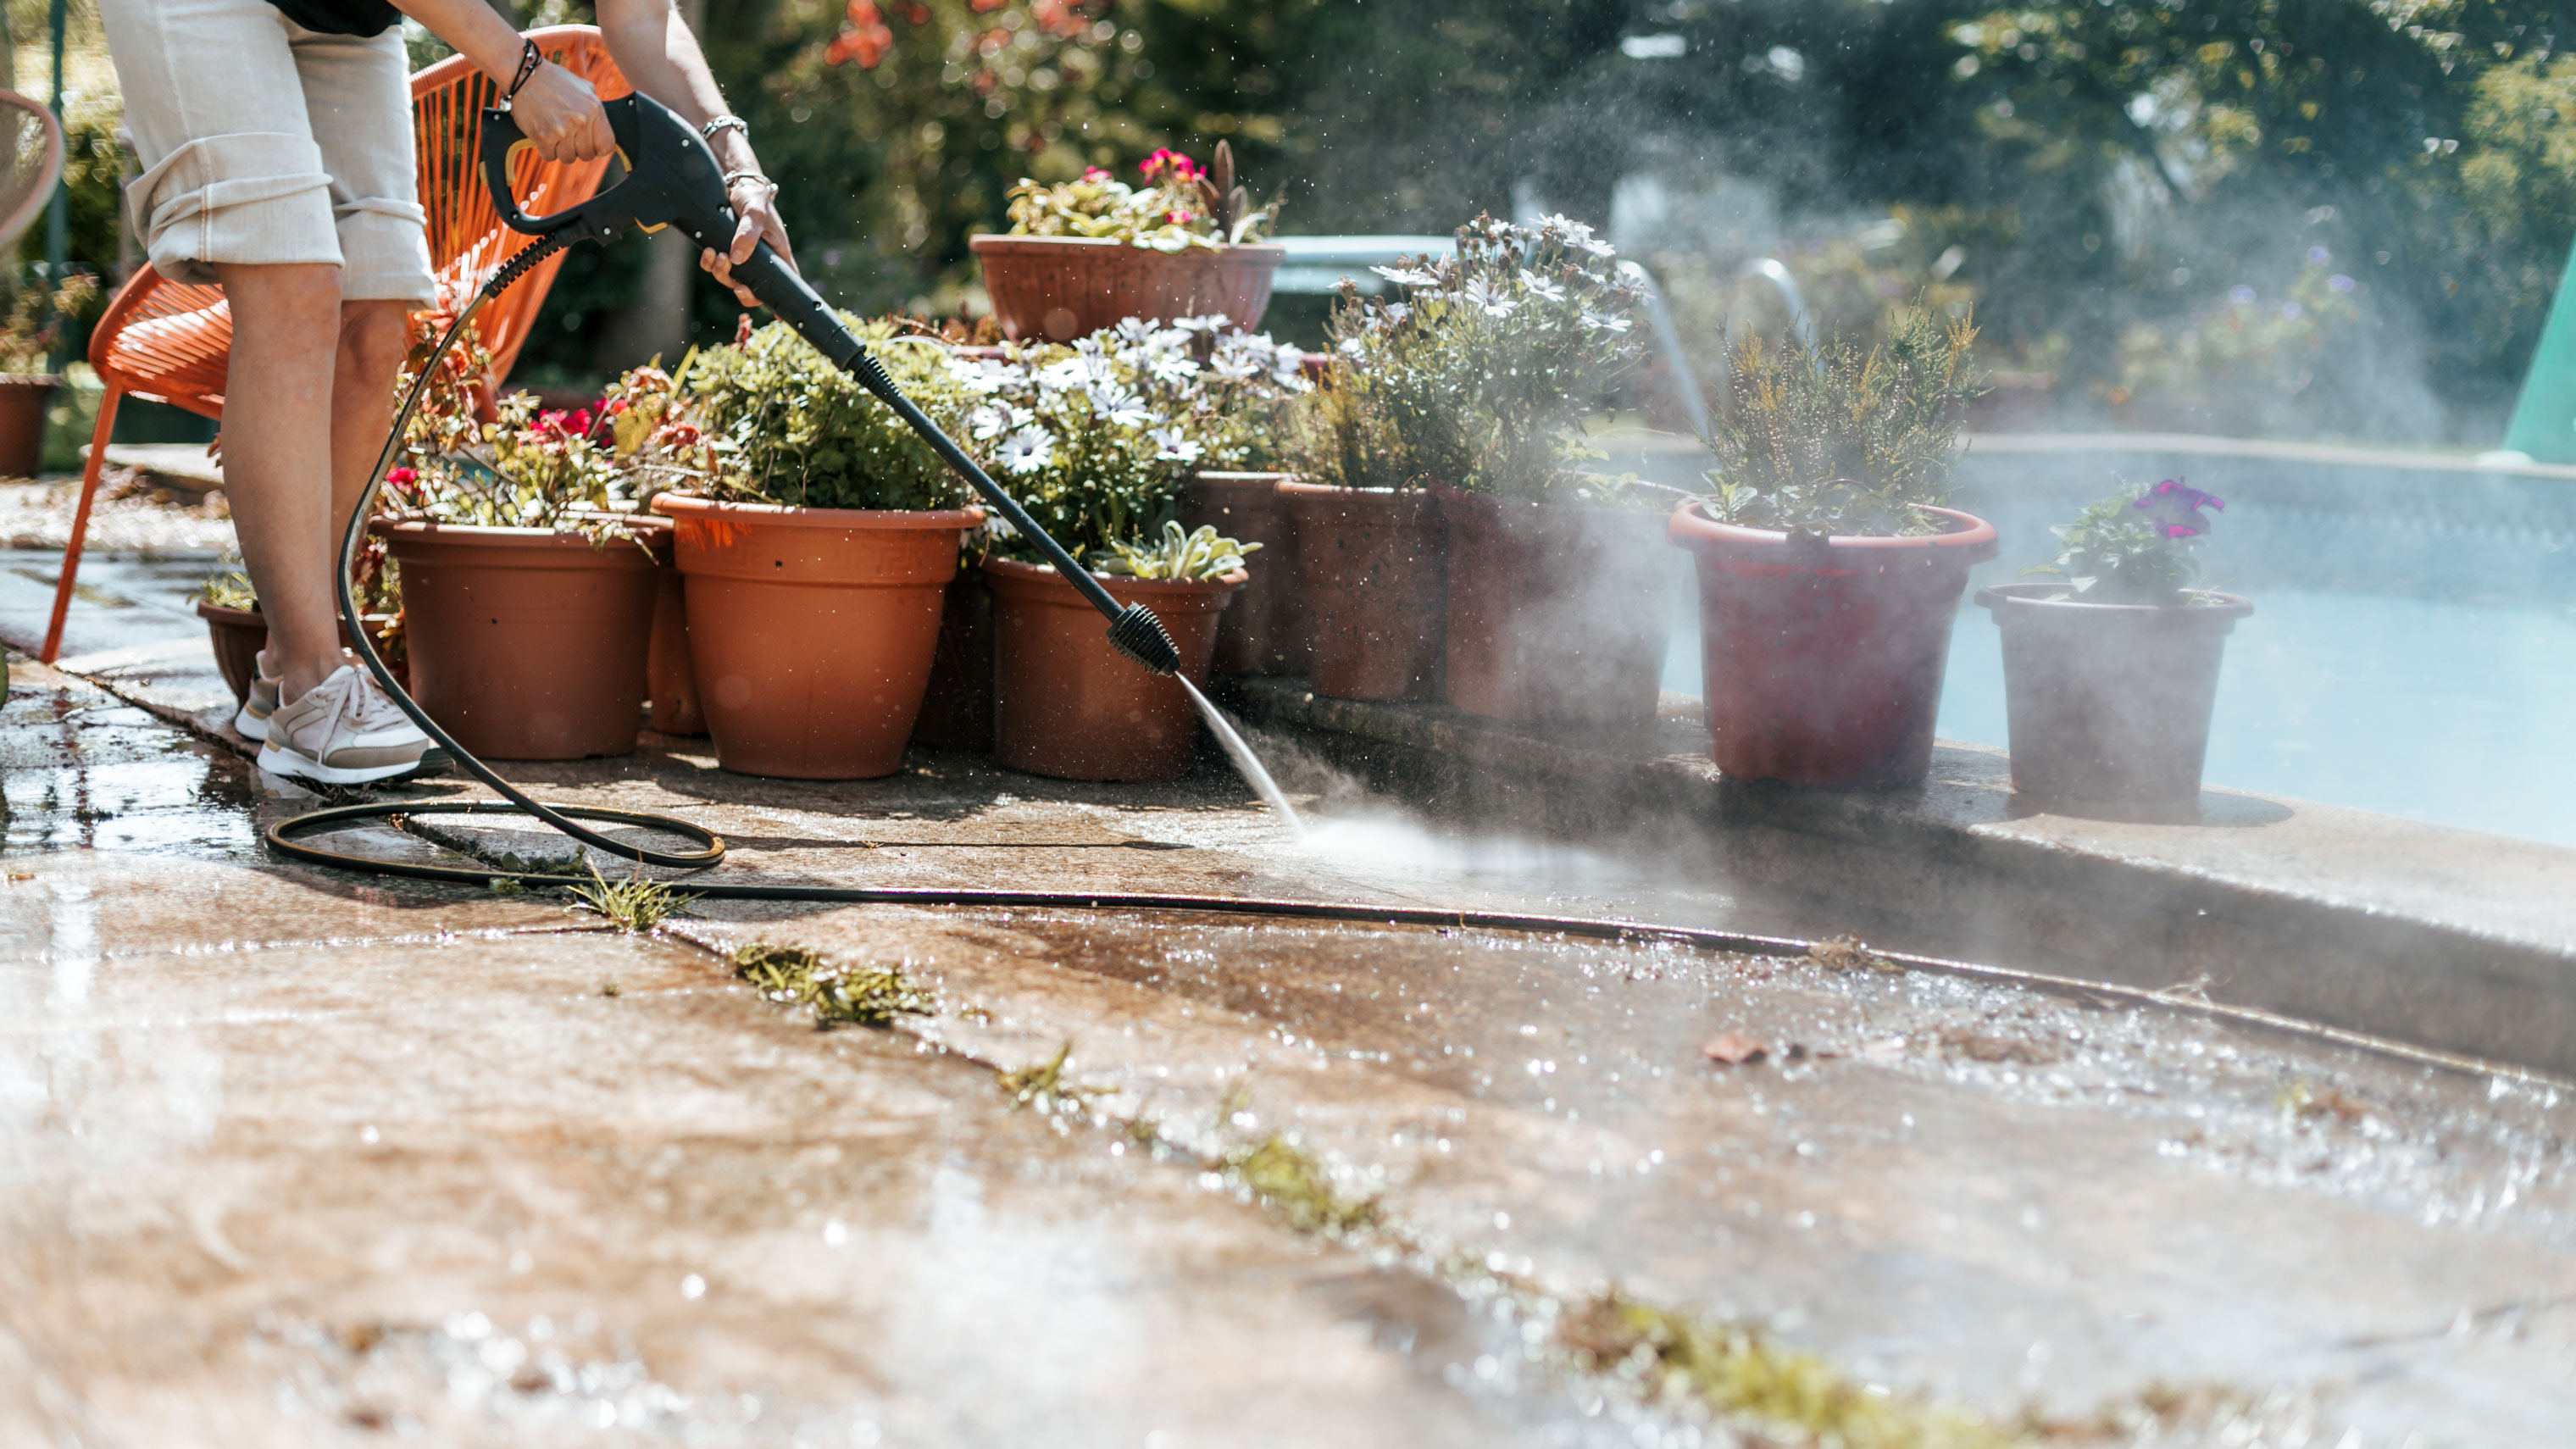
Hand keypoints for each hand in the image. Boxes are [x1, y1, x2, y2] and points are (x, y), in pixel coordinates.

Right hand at [508, 62, 613, 162]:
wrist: (523, 75)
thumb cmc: (554, 80)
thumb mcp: (584, 88)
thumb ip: (596, 108)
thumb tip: (603, 130)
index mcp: (594, 109)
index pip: (606, 145)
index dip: (598, 147)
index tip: (591, 144)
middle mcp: (580, 121)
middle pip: (586, 155)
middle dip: (578, 148)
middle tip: (569, 137)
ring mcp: (561, 130)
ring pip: (568, 158)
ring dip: (561, 150)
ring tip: (555, 134)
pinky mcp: (543, 137)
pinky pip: (549, 156)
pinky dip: (546, 150)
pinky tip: (544, 136)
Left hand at [701, 174, 796, 307]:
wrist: (734, 182)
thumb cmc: (754, 196)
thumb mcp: (755, 211)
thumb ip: (748, 233)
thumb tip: (737, 258)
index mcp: (778, 255)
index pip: (786, 284)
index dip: (781, 302)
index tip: (777, 316)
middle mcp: (760, 260)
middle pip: (754, 289)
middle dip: (742, 290)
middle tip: (735, 283)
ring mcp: (741, 257)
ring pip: (731, 279)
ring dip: (721, 273)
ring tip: (716, 255)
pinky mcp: (724, 249)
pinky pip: (714, 266)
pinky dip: (709, 263)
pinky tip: (707, 250)